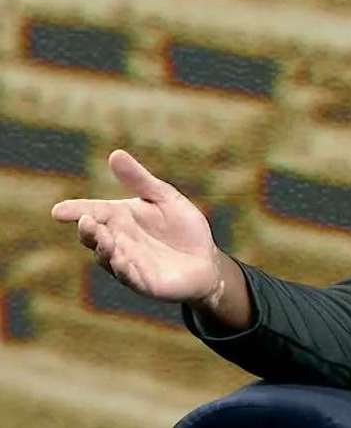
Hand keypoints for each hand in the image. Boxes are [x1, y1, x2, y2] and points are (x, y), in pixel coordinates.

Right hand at [51, 150, 224, 305]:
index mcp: (120, 219)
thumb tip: (115, 154)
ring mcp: (128, 264)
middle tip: (86, 221)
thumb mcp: (164, 198)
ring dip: (105, 249)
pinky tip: (122, 260)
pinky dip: (124, 269)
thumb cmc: (182, 228)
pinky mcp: (144, 283)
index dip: (75, 211)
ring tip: (106, 239)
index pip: (94, 212)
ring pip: (109, 258)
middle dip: (89, 231)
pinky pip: (130, 277)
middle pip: (96, 237)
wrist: (206, 260)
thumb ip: (140, 180)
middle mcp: (118, 242)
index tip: (58, 211)